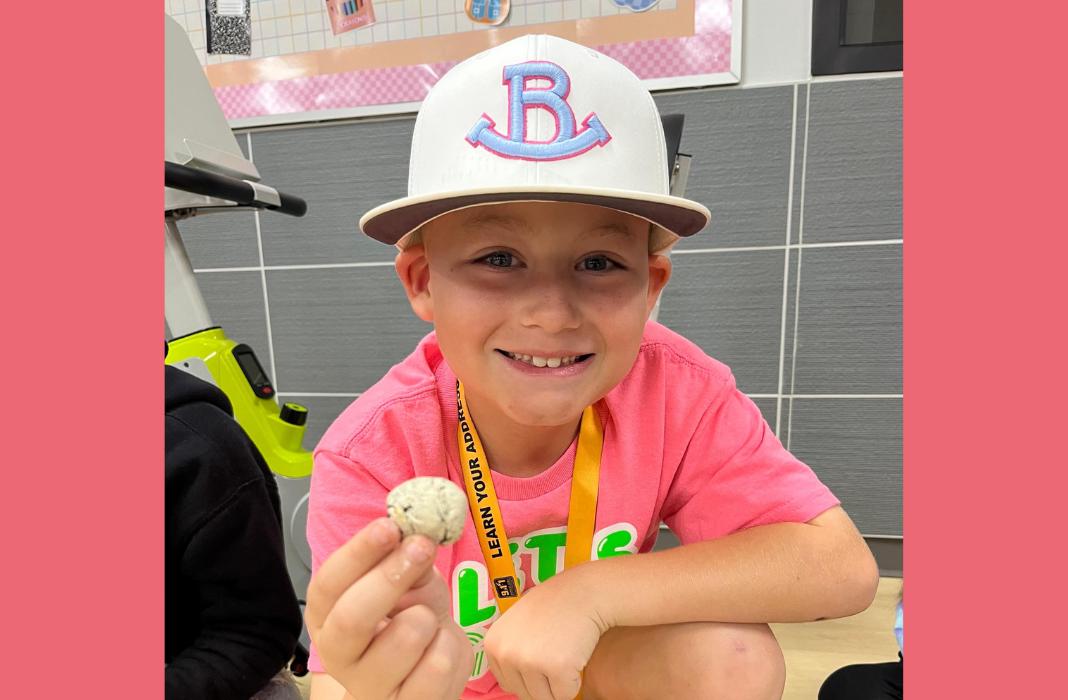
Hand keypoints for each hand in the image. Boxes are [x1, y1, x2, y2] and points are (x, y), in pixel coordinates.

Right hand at [305, 517, 473, 699]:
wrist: (432, 669)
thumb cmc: (413, 621)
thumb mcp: (409, 583)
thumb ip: (406, 558)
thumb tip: (414, 532)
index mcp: (327, 616)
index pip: (328, 584)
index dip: (358, 553)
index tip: (389, 527)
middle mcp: (339, 654)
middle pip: (352, 618)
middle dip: (390, 577)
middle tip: (420, 547)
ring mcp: (370, 687)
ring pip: (405, 639)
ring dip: (430, 617)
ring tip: (429, 620)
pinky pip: (437, 665)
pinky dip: (450, 646)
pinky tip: (439, 648)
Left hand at [484, 567, 609, 699]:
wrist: (584, 592)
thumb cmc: (554, 607)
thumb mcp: (517, 625)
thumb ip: (510, 653)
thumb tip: (513, 687)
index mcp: (493, 644)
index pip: (509, 684)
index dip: (529, 673)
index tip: (541, 649)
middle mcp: (506, 653)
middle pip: (525, 694)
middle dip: (544, 680)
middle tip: (555, 648)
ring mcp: (530, 661)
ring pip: (545, 698)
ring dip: (559, 682)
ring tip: (564, 650)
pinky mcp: (557, 668)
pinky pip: (565, 694)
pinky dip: (575, 681)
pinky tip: (575, 653)